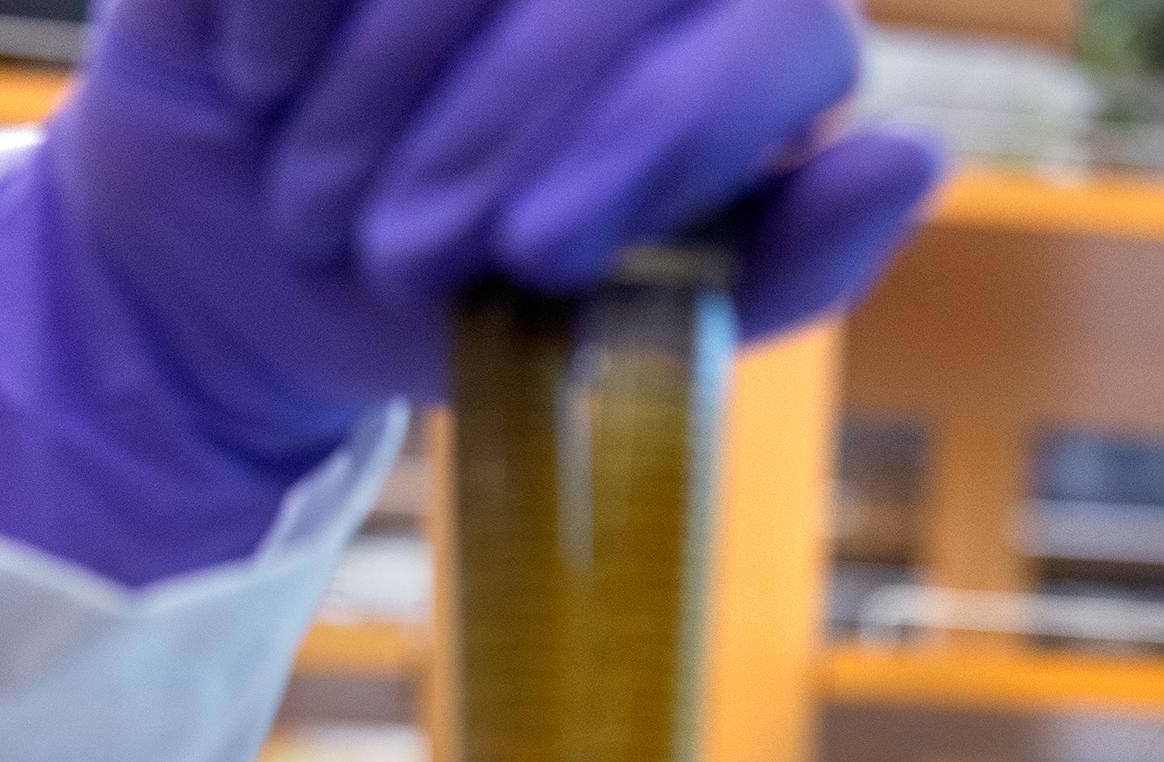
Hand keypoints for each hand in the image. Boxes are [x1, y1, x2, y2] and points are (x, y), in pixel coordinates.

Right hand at [0, 0, 937, 583]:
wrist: (250, 269)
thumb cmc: (471, 302)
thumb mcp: (626, 329)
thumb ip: (787, 261)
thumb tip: (912, 154)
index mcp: (753, 44)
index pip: (777, 30)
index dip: (659, 134)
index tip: (538, 250)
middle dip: (495, 132)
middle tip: (407, 256)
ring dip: (384, 86)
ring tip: (320, 205)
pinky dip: (280, 18)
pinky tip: (257, 88)